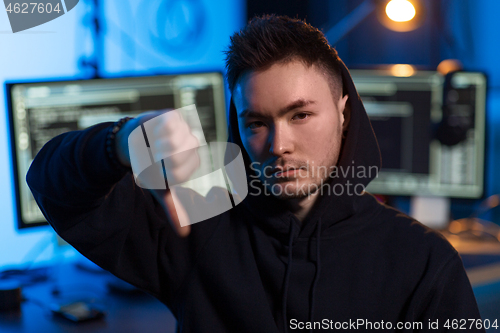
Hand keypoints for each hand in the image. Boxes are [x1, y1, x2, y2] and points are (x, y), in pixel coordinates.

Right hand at [115, 110, 200, 236]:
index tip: (157, 167)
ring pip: (175, 140)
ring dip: (158, 144)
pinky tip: (154, 131)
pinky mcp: (175, 116)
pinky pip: (169, 123)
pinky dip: (157, 129)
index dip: (162, 171)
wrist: (133, 143)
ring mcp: (184, 130)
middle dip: (160, 157)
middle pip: (178, 155)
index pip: (179, 173)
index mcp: (191, 165)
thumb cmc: (149, 167)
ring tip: (154, 143)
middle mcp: (191, 147)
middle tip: (154, 154)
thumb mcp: (160, 190)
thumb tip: (185, 234)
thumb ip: (174, 209)